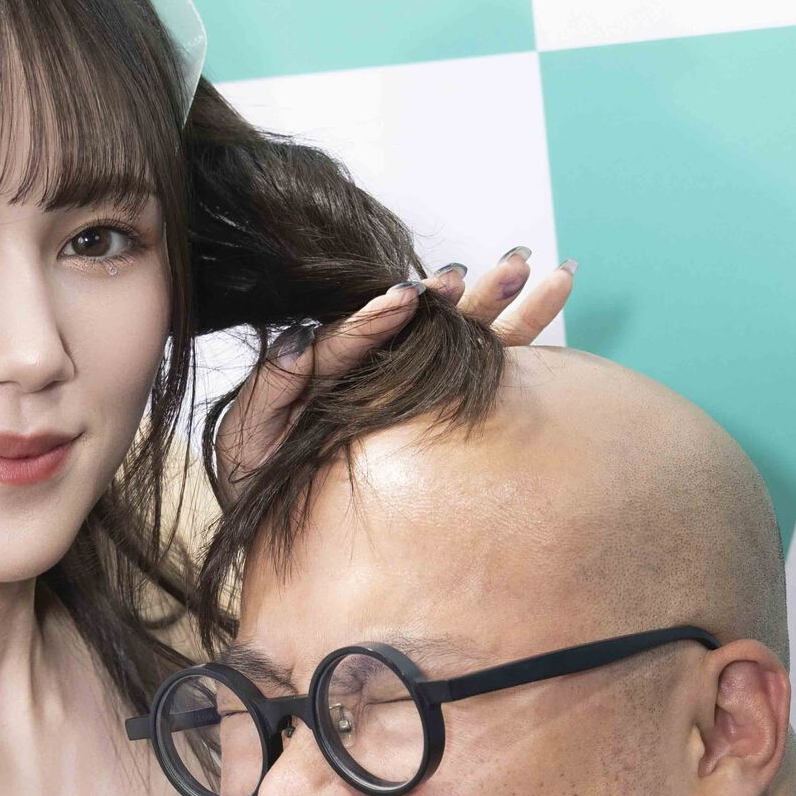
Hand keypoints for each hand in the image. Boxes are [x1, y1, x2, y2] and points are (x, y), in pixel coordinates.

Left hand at [214, 244, 576, 497]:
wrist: (275, 530)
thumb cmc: (256, 482)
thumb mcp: (246, 436)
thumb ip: (271, 387)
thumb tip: (299, 339)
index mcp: (331, 366)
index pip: (359, 335)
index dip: (380, 316)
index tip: (408, 299)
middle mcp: (379, 369)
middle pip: (427, 325)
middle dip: (465, 296)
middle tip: (503, 265)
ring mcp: (412, 390)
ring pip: (463, 341)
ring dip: (500, 306)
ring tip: (532, 269)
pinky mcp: (438, 417)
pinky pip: (484, 377)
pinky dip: (519, 341)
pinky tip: (549, 299)